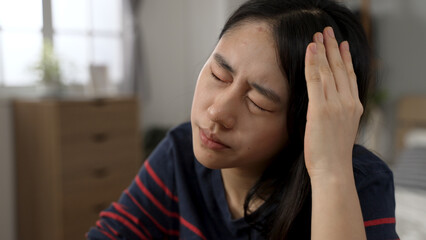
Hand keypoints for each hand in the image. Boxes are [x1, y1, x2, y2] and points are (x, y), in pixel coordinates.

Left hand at [303, 27, 363, 177]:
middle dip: (333, 47)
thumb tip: (326, 106)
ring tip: (317, 35)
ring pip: (328, 70)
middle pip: (340, 68)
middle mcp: (348, 102)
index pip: (349, 76)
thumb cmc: (333, 155)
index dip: (345, 58)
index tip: (341, 44)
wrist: (333, 170)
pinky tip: (310, 50)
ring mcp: (336, 105)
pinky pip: (316, 80)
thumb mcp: (341, 130)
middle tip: (327, 32)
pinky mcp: (321, 109)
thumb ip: (337, 114)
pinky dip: (313, 63)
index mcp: (354, 107)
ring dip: (322, 50)